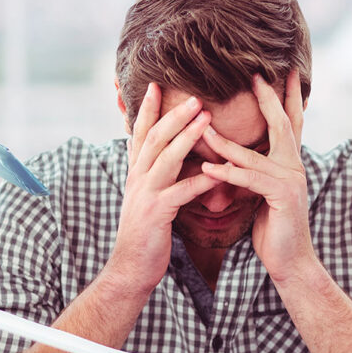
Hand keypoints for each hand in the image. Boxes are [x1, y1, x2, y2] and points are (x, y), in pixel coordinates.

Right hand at [107, 83, 219, 291]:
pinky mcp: (157, 213)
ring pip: (166, 158)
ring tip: (207, 118)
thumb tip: (157, 154)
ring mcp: (145, 194)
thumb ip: (151, 174)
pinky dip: (202, 180)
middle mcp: (137, 178)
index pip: (140, 133)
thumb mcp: (144, 197)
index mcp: (135, 173)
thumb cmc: (145, 232)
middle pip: (155, 138)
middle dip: (173, 114)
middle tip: (195, 95)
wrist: (130, 267)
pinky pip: (182, 192)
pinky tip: (221, 171)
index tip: (156, 85)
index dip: (147, 109)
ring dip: (187, 136)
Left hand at [200, 71, 315, 279]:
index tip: (282, 72)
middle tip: (255, 74)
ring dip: (224, 142)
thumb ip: (254, 171)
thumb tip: (234, 155)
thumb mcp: (261, 193)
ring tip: (202, 127)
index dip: (285, 97)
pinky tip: (207, 169)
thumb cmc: (273, 227)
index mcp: (289, 163)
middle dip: (268, 98)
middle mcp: (294, 166)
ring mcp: (291, 180)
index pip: (289, 123)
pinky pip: (249, 180)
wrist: (290, 261)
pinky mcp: (281, 197)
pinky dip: (227, 174)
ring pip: (253, 154)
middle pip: (282, 124)